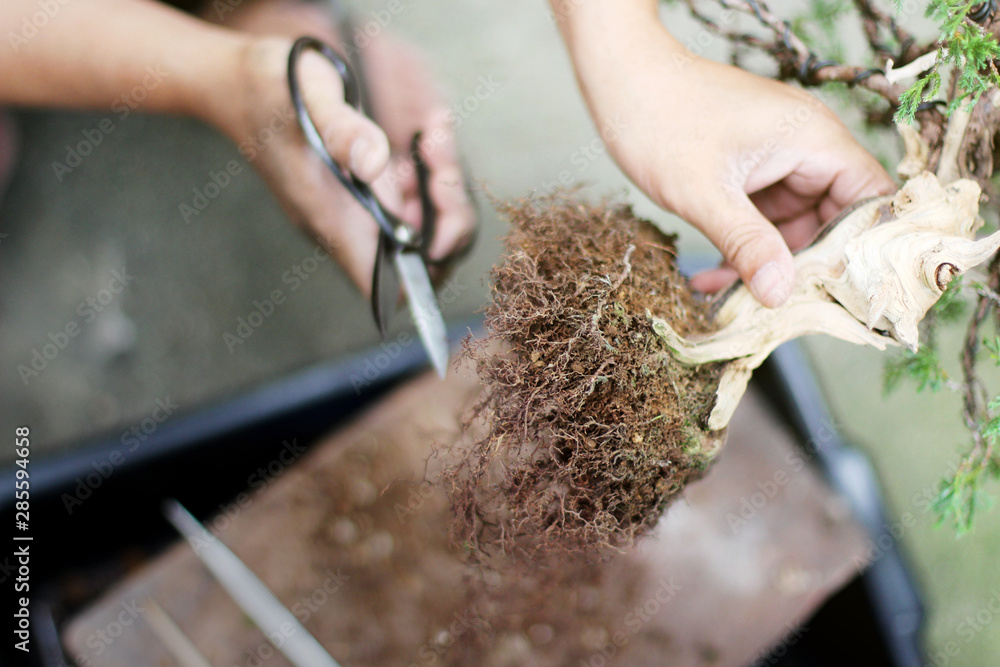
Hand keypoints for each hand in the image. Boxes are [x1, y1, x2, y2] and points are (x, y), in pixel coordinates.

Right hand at [222, 36, 474, 294]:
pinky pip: (413, 200)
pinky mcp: (364, 192)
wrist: (234, 83)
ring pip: (425, 227)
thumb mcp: (307, 94)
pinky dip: (430, 173)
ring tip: (432, 137)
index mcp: (332, 218)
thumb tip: (374, 160)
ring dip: (442, 187)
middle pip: (421, 257)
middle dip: (449, 213)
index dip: (427, 267)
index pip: (388, 283)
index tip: (440, 208)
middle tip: (438, 155)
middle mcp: (348, 224)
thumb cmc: (268, 89)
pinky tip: (426, 136)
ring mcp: (357, 210)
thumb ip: (343, 129)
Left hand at [566, 19, 893, 306]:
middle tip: (779, 311)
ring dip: (767, 265)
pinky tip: (712, 279)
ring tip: (732, 301)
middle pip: (834, 219)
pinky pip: (763, 219)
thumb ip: (746, 243)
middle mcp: (806, 146)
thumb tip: (781, 293)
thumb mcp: (704, 193)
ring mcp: (778, 159)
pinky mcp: (752, 171)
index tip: (839, 293)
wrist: (620, 82)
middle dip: (806, 267)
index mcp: (813, 138)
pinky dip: (743, 249)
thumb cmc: (659, 119)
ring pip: (795, 226)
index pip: (870, 197)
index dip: (861, 246)